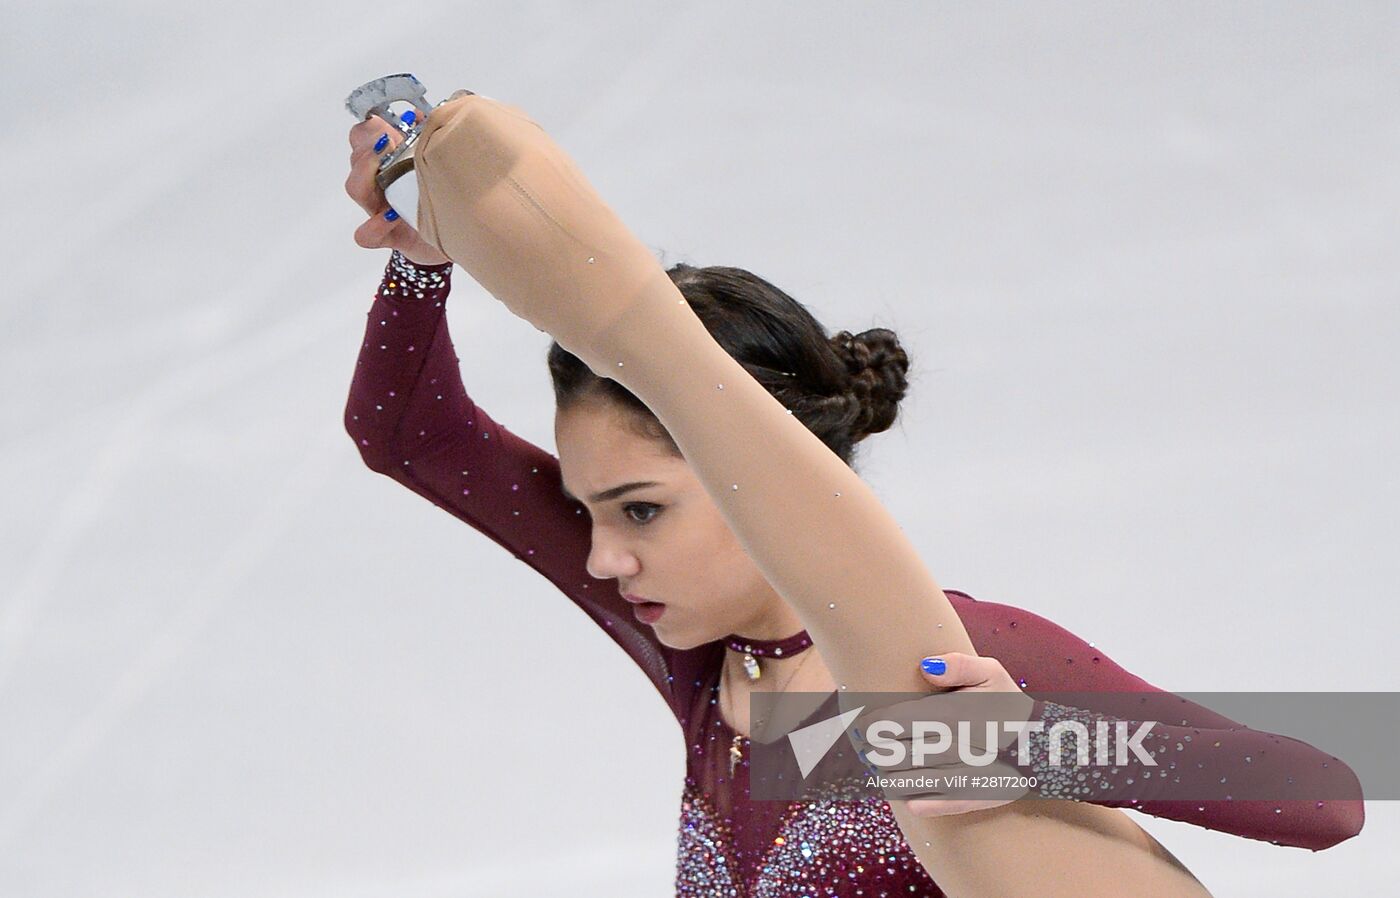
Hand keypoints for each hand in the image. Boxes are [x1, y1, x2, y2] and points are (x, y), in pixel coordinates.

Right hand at [345, 115, 449, 265]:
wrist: (458, 235)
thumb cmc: (445, 197)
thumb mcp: (442, 164)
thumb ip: (430, 139)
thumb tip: (422, 114)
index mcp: (389, 160)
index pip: (366, 134)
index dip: (371, 125)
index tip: (387, 120)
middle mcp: (379, 182)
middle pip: (356, 155)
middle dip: (368, 145)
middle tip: (388, 141)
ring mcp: (379, 208)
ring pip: (356, 187)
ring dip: (365, 174)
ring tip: (386, 170)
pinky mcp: (386, 236)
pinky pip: (366, 233)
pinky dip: (374, 225)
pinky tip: (391, 217)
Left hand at [852, 652, 1035, 817]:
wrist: (1040, 745)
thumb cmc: (1006, 704)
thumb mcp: (990, 673)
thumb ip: (959, 665)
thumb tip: (926, 666)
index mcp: (952, 714)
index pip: (897, 721)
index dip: (874, 725)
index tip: (863, 725)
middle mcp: (955, 746)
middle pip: (896, 753)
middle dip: (878, 751)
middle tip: (868, 748)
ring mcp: (962, 775)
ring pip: (909, 781)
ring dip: (890, 777)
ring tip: (882, 771)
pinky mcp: (971, 798)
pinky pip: (934, 804)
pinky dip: (919, 801)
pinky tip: (907, 797)